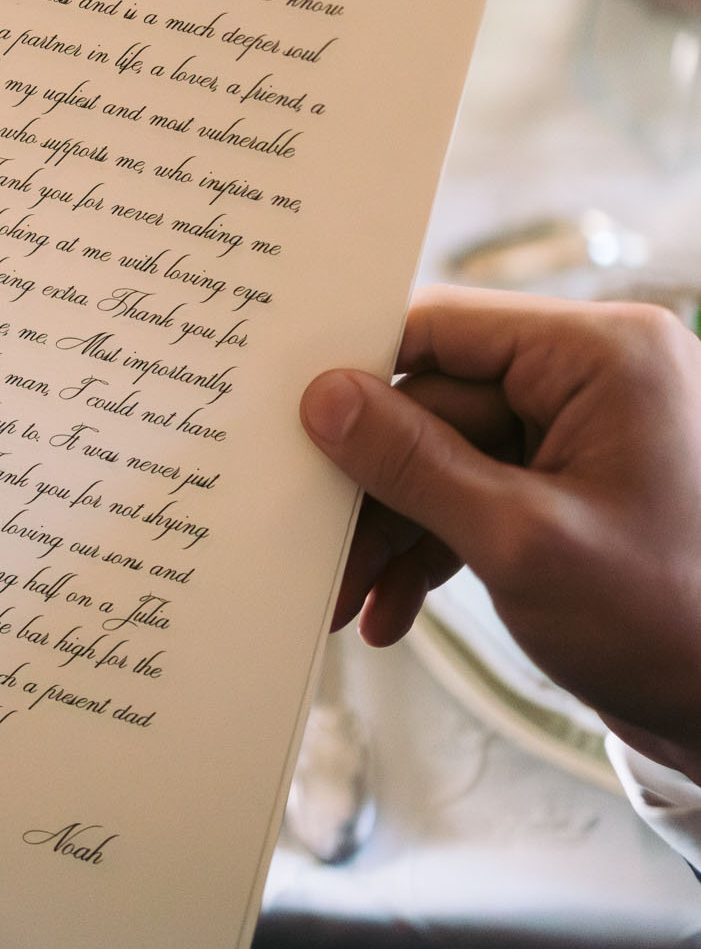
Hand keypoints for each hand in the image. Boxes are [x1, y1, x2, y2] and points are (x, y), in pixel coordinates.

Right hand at [300, 287, 700, 779]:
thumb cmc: (670, 620)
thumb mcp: (520, 542)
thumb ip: (413, 463)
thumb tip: (324, 399)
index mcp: (603, 353)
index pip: (446, 327)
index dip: (360, 373)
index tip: (286, 419)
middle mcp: (596, 378)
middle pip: (437, 405)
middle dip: (373, 490)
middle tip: (309, 550)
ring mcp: (587, 437)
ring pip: (448, 460)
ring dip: (393, 532)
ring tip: (342, 600)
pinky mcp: (575, 492)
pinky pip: (481, 497)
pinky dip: (435, 551)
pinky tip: (392, 611)